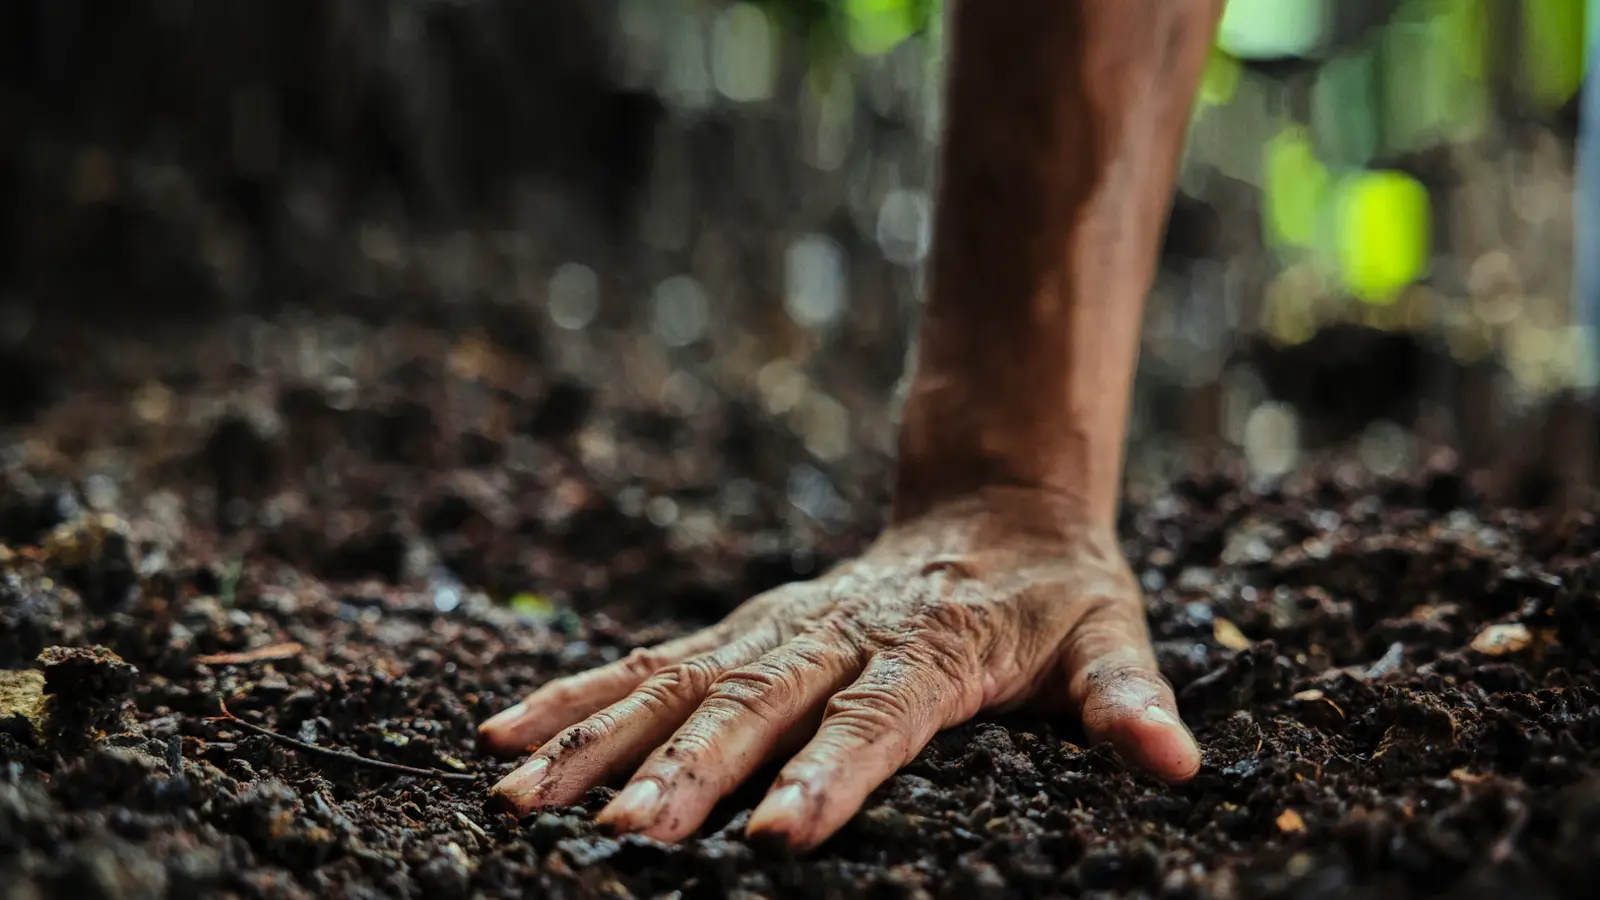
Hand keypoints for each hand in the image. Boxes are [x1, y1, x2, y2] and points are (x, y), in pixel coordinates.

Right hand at [478, 487, 1200, 849]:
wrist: (992, 508)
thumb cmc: (1054, 597)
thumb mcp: (1109, 637)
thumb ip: (1128, 700)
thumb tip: (1178, 765)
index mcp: (929, 648)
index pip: (876, 718)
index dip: (828, 774)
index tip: (775, 834)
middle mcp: (836, 634)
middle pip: (756, 705)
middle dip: (689, 772)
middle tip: (630, 837)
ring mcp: (777, 628)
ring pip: (677, 684)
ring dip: (601, 739)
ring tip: (523, 797)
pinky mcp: (741, 629)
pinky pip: (646, 663)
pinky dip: (576, 698)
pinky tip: (503, 736)